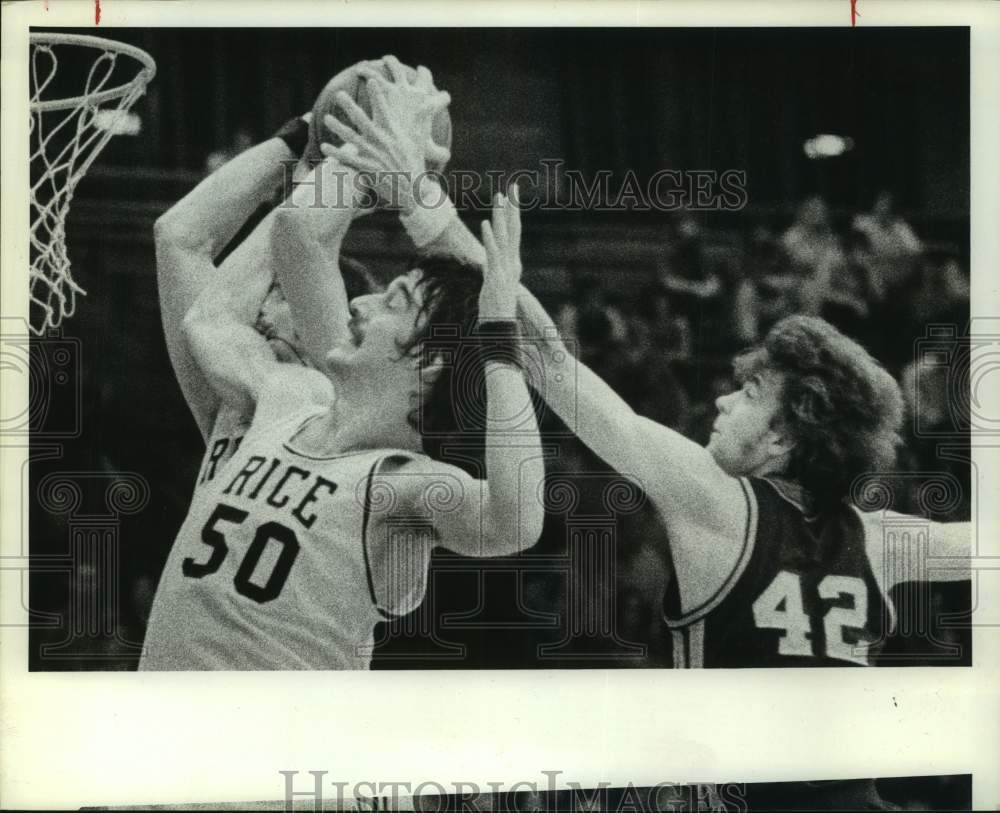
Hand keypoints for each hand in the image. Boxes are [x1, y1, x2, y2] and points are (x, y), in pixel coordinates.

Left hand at [319, 62, 449, 210]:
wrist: (414, 193)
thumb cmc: (415, 165)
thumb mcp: (419, 143)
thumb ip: (418, 123)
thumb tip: (427, 106)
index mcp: (394, 135)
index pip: (385, 111)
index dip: (378, 96)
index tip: (372, 80)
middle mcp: (383, 143)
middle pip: (363, 121)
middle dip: (351, 107)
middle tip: (339, 94)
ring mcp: (374, 156)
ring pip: (353, 139)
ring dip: (338, 128)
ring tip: (326, 118)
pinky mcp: (368, 170)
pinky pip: (348, 160)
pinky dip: (336, 154)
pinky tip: (324, 148)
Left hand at [479, 186, 522, 319]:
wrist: (501, 329)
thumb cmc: (498, 310)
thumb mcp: (496, 287)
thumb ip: (494, 274)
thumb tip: (489, 267)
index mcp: (513, 264)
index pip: (514, 234)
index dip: (513, 214)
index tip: (510, 196)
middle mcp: (512, 263)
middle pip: (514, 230)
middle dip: (513, 207)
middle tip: (513, 186)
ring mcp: (505, 269)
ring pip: (504, 237)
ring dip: (501, 216)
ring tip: (499, 197)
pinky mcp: (495, 277)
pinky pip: (492, 253)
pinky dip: (489, 238)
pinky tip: (485, 224)